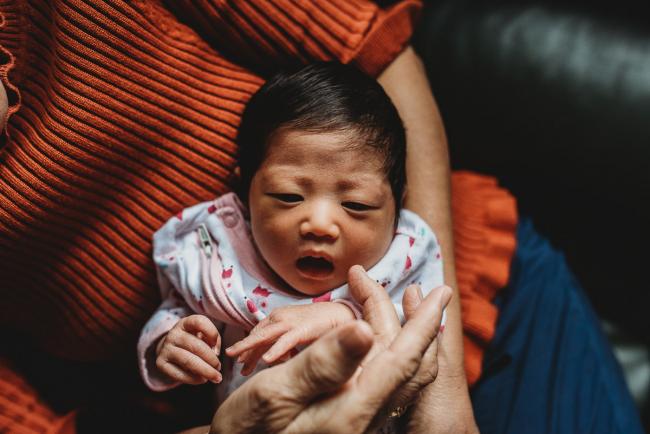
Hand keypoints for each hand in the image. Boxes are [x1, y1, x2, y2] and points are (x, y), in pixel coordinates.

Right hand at [156, 314, 221, 384]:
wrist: (170, 349)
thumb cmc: (193, 341)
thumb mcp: (203, 334)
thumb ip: (213, 340)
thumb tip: (215, 353)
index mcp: (185, 323)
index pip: (199, 322)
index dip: (212, 332)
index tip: (217, 346)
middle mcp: (173, 334)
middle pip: (196, 346)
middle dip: (211, 359)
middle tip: (219, 368)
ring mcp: (165, 348)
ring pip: (188, 361)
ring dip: (205, 371)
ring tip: (216, 377)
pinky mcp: (161, 363)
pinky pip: (179, 374)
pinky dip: (193, 379)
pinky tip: (202, 380)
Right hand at [203, 266, 450, 433]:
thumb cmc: (246, 432)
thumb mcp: (273, 394)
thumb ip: (322, 363)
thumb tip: (363, 328)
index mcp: (353, 411)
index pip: (403, 360)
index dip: (424, 323)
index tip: (442, 292)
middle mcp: (365, 418)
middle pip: (407, 364)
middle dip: (414, 322)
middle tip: (413, 289)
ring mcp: (359, 421)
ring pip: (398, 372)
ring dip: (403, 334)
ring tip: (394, 304)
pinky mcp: (350, 420)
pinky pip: (383, 380)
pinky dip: (387, 350)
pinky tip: (373, 336)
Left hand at [225, 302, 354, 374]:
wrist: (345, 313)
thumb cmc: (321, 324)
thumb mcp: (297, 334)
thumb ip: (284, 344)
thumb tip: (275, 359)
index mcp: (278, 318)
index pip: (257, 333)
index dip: (247, 348)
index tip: (240, 363)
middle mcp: (281, 317)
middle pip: (257, 334)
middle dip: (244, 349)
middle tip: (234, 363)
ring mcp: (292, 322)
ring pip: (265, 336)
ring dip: (251, 349)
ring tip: (240, 364)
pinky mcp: (305, 329)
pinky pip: (287, 341)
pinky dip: (277, 350)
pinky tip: (268, 361)